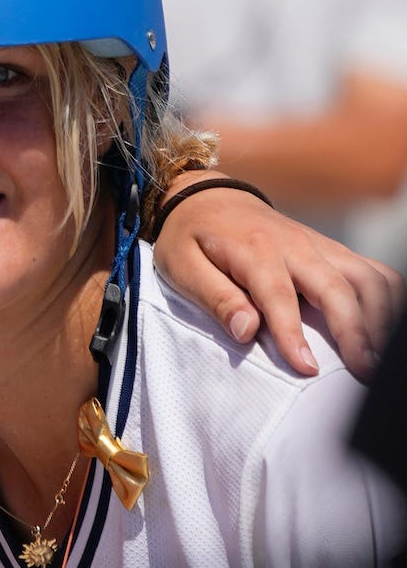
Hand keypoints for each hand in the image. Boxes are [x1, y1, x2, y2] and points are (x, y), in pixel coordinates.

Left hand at [154, 184, 403, 378]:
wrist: (206, 197)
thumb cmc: (189, 236)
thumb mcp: (182, 266)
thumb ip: (215, 298)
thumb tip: (246, 331)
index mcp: (255, 250)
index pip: (280, 297)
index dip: (294, 335)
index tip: (307, 368)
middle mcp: (296, 245)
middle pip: (337, 288)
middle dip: (354, 331)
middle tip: (363, 371)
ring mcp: (319, 245)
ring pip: (368, 277)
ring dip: (379, 316)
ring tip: (376, 355)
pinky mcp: (331, 250)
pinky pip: (373, 271)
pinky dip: (388, 297)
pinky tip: (385, 326)